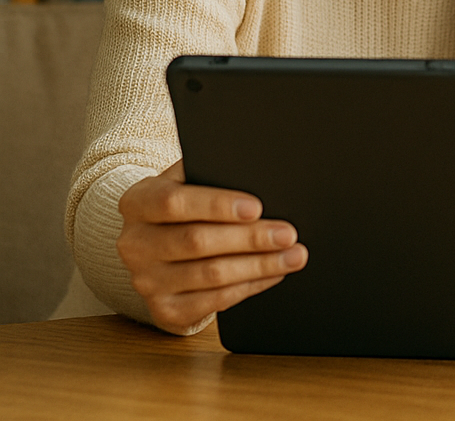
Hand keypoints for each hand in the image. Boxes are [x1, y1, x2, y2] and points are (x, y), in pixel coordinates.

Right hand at [116, 160, 307, 332]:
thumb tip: (257, 172)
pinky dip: (250, 286)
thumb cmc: (188, 204)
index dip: (216, 205)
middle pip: (196, 241)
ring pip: (210, 275)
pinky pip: (214, 301)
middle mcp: (134, 243)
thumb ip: (212, 173)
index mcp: (137, 202)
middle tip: (288, 234)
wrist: (160, 245)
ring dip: (259, 265)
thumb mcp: (189, 181)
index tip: (256, 207)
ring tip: (294, 255)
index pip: (173, 202)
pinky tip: (274, 273)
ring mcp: (146, 280)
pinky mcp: (165, 308)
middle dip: (249, 237)